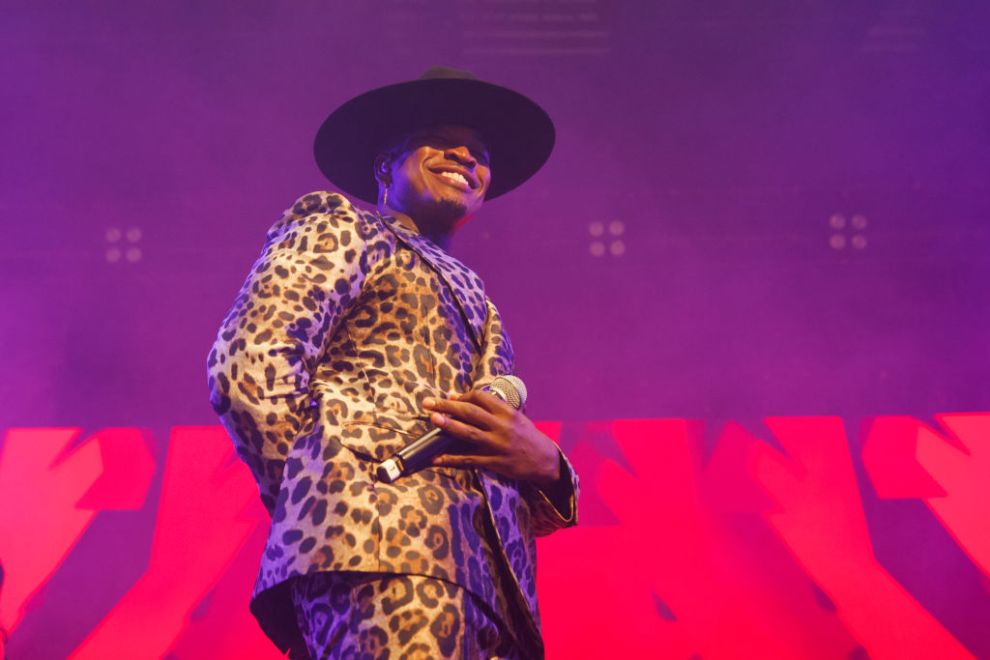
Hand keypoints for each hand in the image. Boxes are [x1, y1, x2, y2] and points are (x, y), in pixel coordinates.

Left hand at [422, 389, 561, 485]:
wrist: (544, 461)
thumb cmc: (527, 436)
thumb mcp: (515, 417)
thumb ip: (493, 409)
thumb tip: (463, 400)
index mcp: (507, 412)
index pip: (481, 398)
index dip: (463, 397)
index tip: (450, 398)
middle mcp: (502, 427)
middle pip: (471, 413)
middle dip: (448, 407)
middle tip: (429, 403)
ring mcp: (497, 445)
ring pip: (469, 433)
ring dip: (449, 426)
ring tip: (433, 419)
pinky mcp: (494, 462)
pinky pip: (469, 460)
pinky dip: (451, 459)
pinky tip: (436, 458)